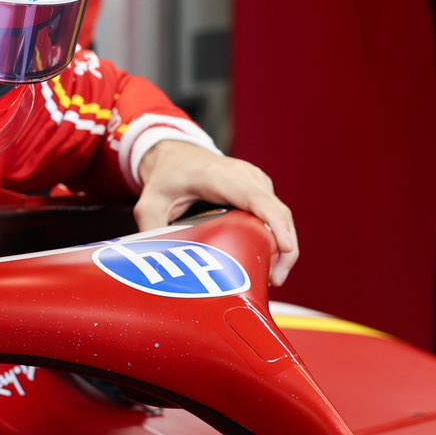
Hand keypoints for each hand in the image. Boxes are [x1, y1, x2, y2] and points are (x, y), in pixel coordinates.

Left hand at [134, 141, 299, 287]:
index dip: (275, 224)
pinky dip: (278, 237)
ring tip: (272, 277)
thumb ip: (151, 232)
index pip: (256, 199)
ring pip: (280, 215)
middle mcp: (245, 176)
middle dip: (285, 248)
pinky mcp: (260, 190)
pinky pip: (275, 214)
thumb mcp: (148, 203)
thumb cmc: (166, 178)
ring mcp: (256, 181)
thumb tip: (158, 265)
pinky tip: (268, 260)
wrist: (177, 155)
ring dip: (283, 246)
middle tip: (275, 280)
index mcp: (219, 177)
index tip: (286, 250)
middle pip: (277, 212)